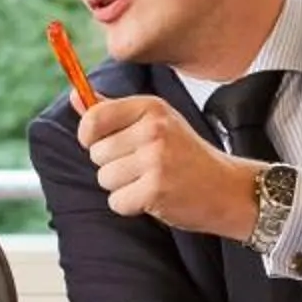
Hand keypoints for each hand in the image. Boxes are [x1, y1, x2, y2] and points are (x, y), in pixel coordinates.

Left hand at [76, 95, 262, 241]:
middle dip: (112, 165)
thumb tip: (75, 96)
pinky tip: (152, 197)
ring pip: (105, 178)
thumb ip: (112, 110)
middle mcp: (153, 129)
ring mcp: (156, 160)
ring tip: (149, 181)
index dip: (89, 136)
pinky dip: (130, 206)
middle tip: (143, 167)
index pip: (94, 118)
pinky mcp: (156, 190)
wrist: (226, 188)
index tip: (103, 143)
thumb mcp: (155, 122)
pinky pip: (116, 202)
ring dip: (122, 187)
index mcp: (150, 107)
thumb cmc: (185, 155)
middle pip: (96, 153)